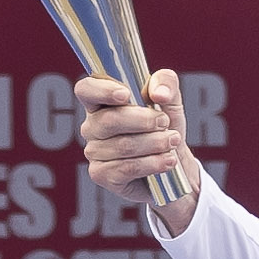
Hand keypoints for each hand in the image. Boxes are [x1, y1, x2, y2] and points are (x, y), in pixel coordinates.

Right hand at [64, 73, 195, 209]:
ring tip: (173, 142)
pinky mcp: (101, 175)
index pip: (86, 89)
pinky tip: (168, 160)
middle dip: (143, 121)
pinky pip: (126, 168)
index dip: (102, 90)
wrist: (172, 162)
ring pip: (122, 145)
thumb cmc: (163, 127)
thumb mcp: (170, 100)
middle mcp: (92, 126)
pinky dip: (152, 163)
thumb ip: (166, 83)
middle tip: (165, 122)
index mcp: (101, 102)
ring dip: (154, 143)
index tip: (126, 94)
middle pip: (108, 120)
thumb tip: (158, 94)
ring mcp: (94, 151)